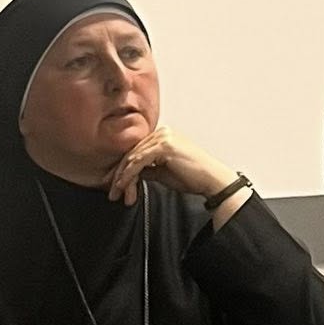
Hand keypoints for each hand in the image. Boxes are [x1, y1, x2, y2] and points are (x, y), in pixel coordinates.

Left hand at [106, 126, 234, 208]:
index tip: (115, 184)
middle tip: (112, 191)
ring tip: (116, 192)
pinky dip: (129, 175)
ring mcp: (164, 137)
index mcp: (164, 135)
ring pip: (133, 157)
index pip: (137, 150)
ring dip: (122, 177)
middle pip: (132, 152)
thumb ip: (148, 170)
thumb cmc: (193, 177)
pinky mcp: (164, 146)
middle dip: (119, 173)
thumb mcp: (164, 173)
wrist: (212, 180)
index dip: (123, 168)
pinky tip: (124, 185)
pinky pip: (139, 161)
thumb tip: (132, 175)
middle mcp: (163, 132)